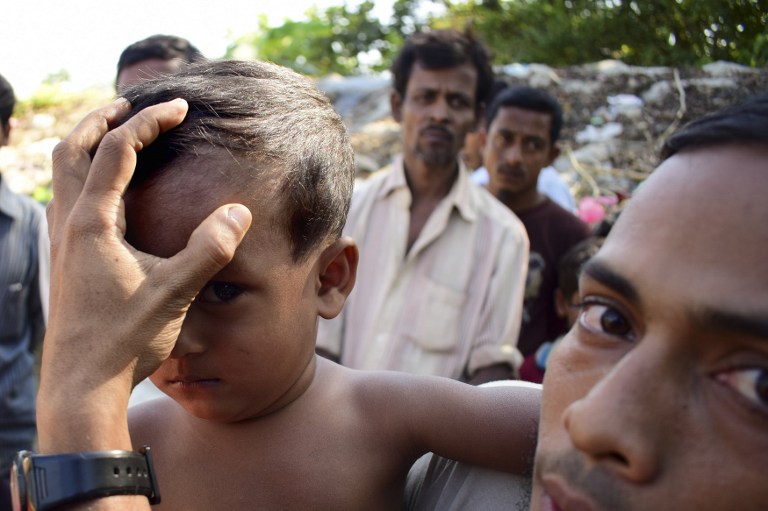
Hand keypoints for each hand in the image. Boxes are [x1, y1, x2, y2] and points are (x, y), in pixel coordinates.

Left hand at [39, 98, 251, 433]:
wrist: (81, 385)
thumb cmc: (125, 339)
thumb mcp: (175, 292)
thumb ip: (209, 248)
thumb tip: (239, 210)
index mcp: (93, 223)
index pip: (117, 150)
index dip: (150, 122)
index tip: (180, 107)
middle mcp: (69, 225)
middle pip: (72, 148)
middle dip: (103, 119)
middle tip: (134, 106)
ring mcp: (61, 243)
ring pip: (63, 173)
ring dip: (87, 145)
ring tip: (118, 138)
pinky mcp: (64, 260)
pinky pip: (66, 199)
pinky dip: (84, 176)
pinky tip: (108, 196)